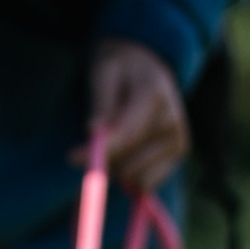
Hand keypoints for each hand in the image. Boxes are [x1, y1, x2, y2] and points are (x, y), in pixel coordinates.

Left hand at [83, 38, 189, 193]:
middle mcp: (173, 122)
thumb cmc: (119, 66)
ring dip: (116, 167)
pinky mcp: (177, 155)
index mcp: (154, 95)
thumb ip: (100, 102)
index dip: (100, 150)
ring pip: (135, 177)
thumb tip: (93, 132)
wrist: (146, 65)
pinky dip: (128, 173)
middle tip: (85, 147)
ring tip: (112, 140)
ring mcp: (178, 141)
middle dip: (104, 160)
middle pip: (130, 163)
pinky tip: (124, 151)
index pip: (127, 134)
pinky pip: (145, 183)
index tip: (71, 157)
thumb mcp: (103, 72)